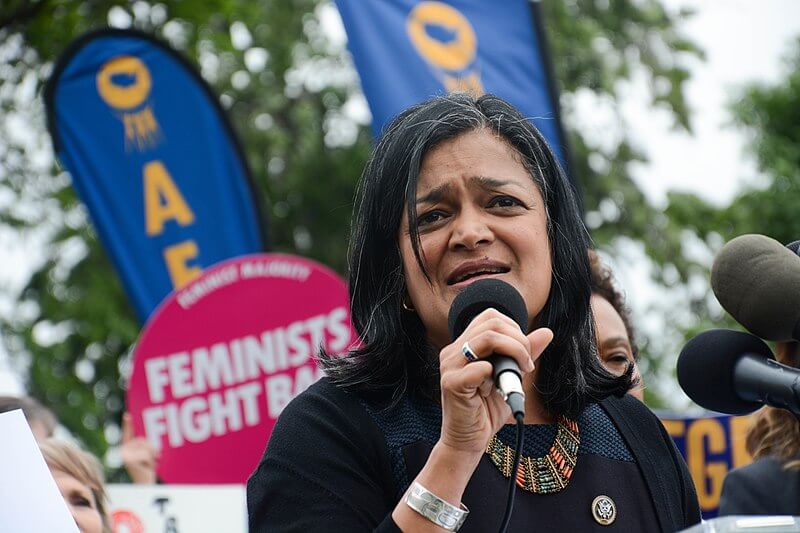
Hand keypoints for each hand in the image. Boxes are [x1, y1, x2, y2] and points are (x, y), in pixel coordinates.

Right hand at [120, 412, 159, 483]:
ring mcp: (126, 457)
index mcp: (127, 451)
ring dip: (153, 455)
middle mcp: (124, 453)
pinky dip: (152, 461)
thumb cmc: (146, 471)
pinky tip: (148, 468)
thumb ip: (144, 447)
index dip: (127, 425)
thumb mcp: (147, 456)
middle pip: (143, 441)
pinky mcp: (130, 462)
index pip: (128, 435)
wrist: (144, 486)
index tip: (127, 415)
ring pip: (146, 447)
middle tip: (156, 458)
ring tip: (151, 464)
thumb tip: (144, 440)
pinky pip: (147, 455)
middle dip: (152, 448)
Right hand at [438, 309, 552, 454]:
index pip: (491, 317)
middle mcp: (453, 351)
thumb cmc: (487, 410)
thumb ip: (525, 354)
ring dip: (512, 353)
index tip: (524, 353)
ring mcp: (450, 366)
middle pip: (491, 322)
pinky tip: (493, 390)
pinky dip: (494, 376)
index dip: (514, 329)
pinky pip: (479, 368)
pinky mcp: (451, 384)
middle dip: (518, 341)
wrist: (469, 441)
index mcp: (464, 345)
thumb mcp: (512, 378)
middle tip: (526, 365)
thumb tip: (546, 332)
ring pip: (486, 338)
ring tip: (518, 373)